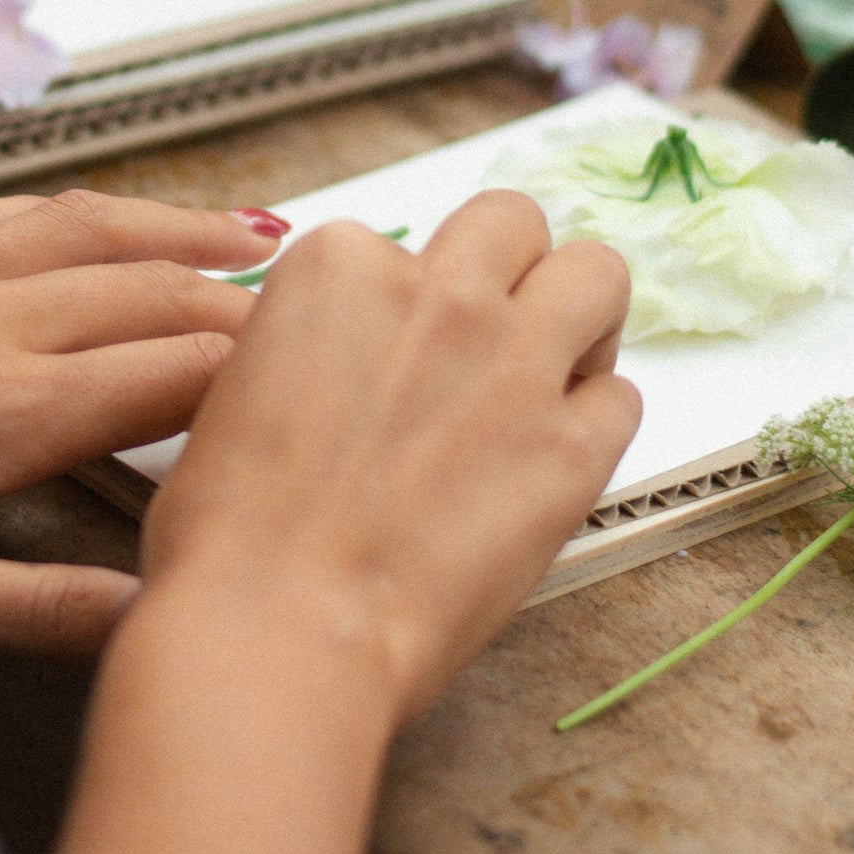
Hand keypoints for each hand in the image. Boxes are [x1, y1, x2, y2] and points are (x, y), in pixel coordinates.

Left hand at [0, 190, 283, 652]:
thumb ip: (30, 604)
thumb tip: (151, 616)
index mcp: (3, 412)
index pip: (170, 371)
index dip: (257, 368)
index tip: (330, 374)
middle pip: (149, 291)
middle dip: (244, 294)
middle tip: (325, 303)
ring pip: (84, 230)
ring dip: (175, 226)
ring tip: (253, 229)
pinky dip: (59, 207)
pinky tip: (80, 214)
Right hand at [140, 193, 638, 726]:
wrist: (276, 629)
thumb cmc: (230, 537)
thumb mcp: (238, 395)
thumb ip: (314, 349)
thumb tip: (350, 369)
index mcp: (339, 268)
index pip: (397, 245)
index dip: (404, 302)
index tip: (395, 354)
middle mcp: (435, 291)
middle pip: (513, 224)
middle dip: (511, 269)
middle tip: (495, 333)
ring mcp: (513, 363)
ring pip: (598, 275)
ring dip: (581, 315)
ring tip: (555, 371)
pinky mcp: (570, 447)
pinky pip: (623, 399)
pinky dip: (596, 421)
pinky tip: (554, 459)